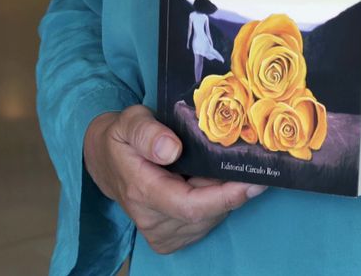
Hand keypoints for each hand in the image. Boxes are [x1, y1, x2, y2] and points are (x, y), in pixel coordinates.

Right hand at [83, 105, 264, 254]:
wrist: (107, 161)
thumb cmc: (123, 138)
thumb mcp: (130, 122)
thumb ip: (147, 132)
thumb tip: (172, 149)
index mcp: (142, 191)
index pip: (191, 206)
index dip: (226, 196)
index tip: (253, 181)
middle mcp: (151, 220)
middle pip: (207, 214)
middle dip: (231, 190)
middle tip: (244, 162)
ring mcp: (160, 233)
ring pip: (210, 219)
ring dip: (223, 196)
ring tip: (219, 168)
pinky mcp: (169, 238)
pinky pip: (205, 224)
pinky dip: (215, 204)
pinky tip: (208, 182)